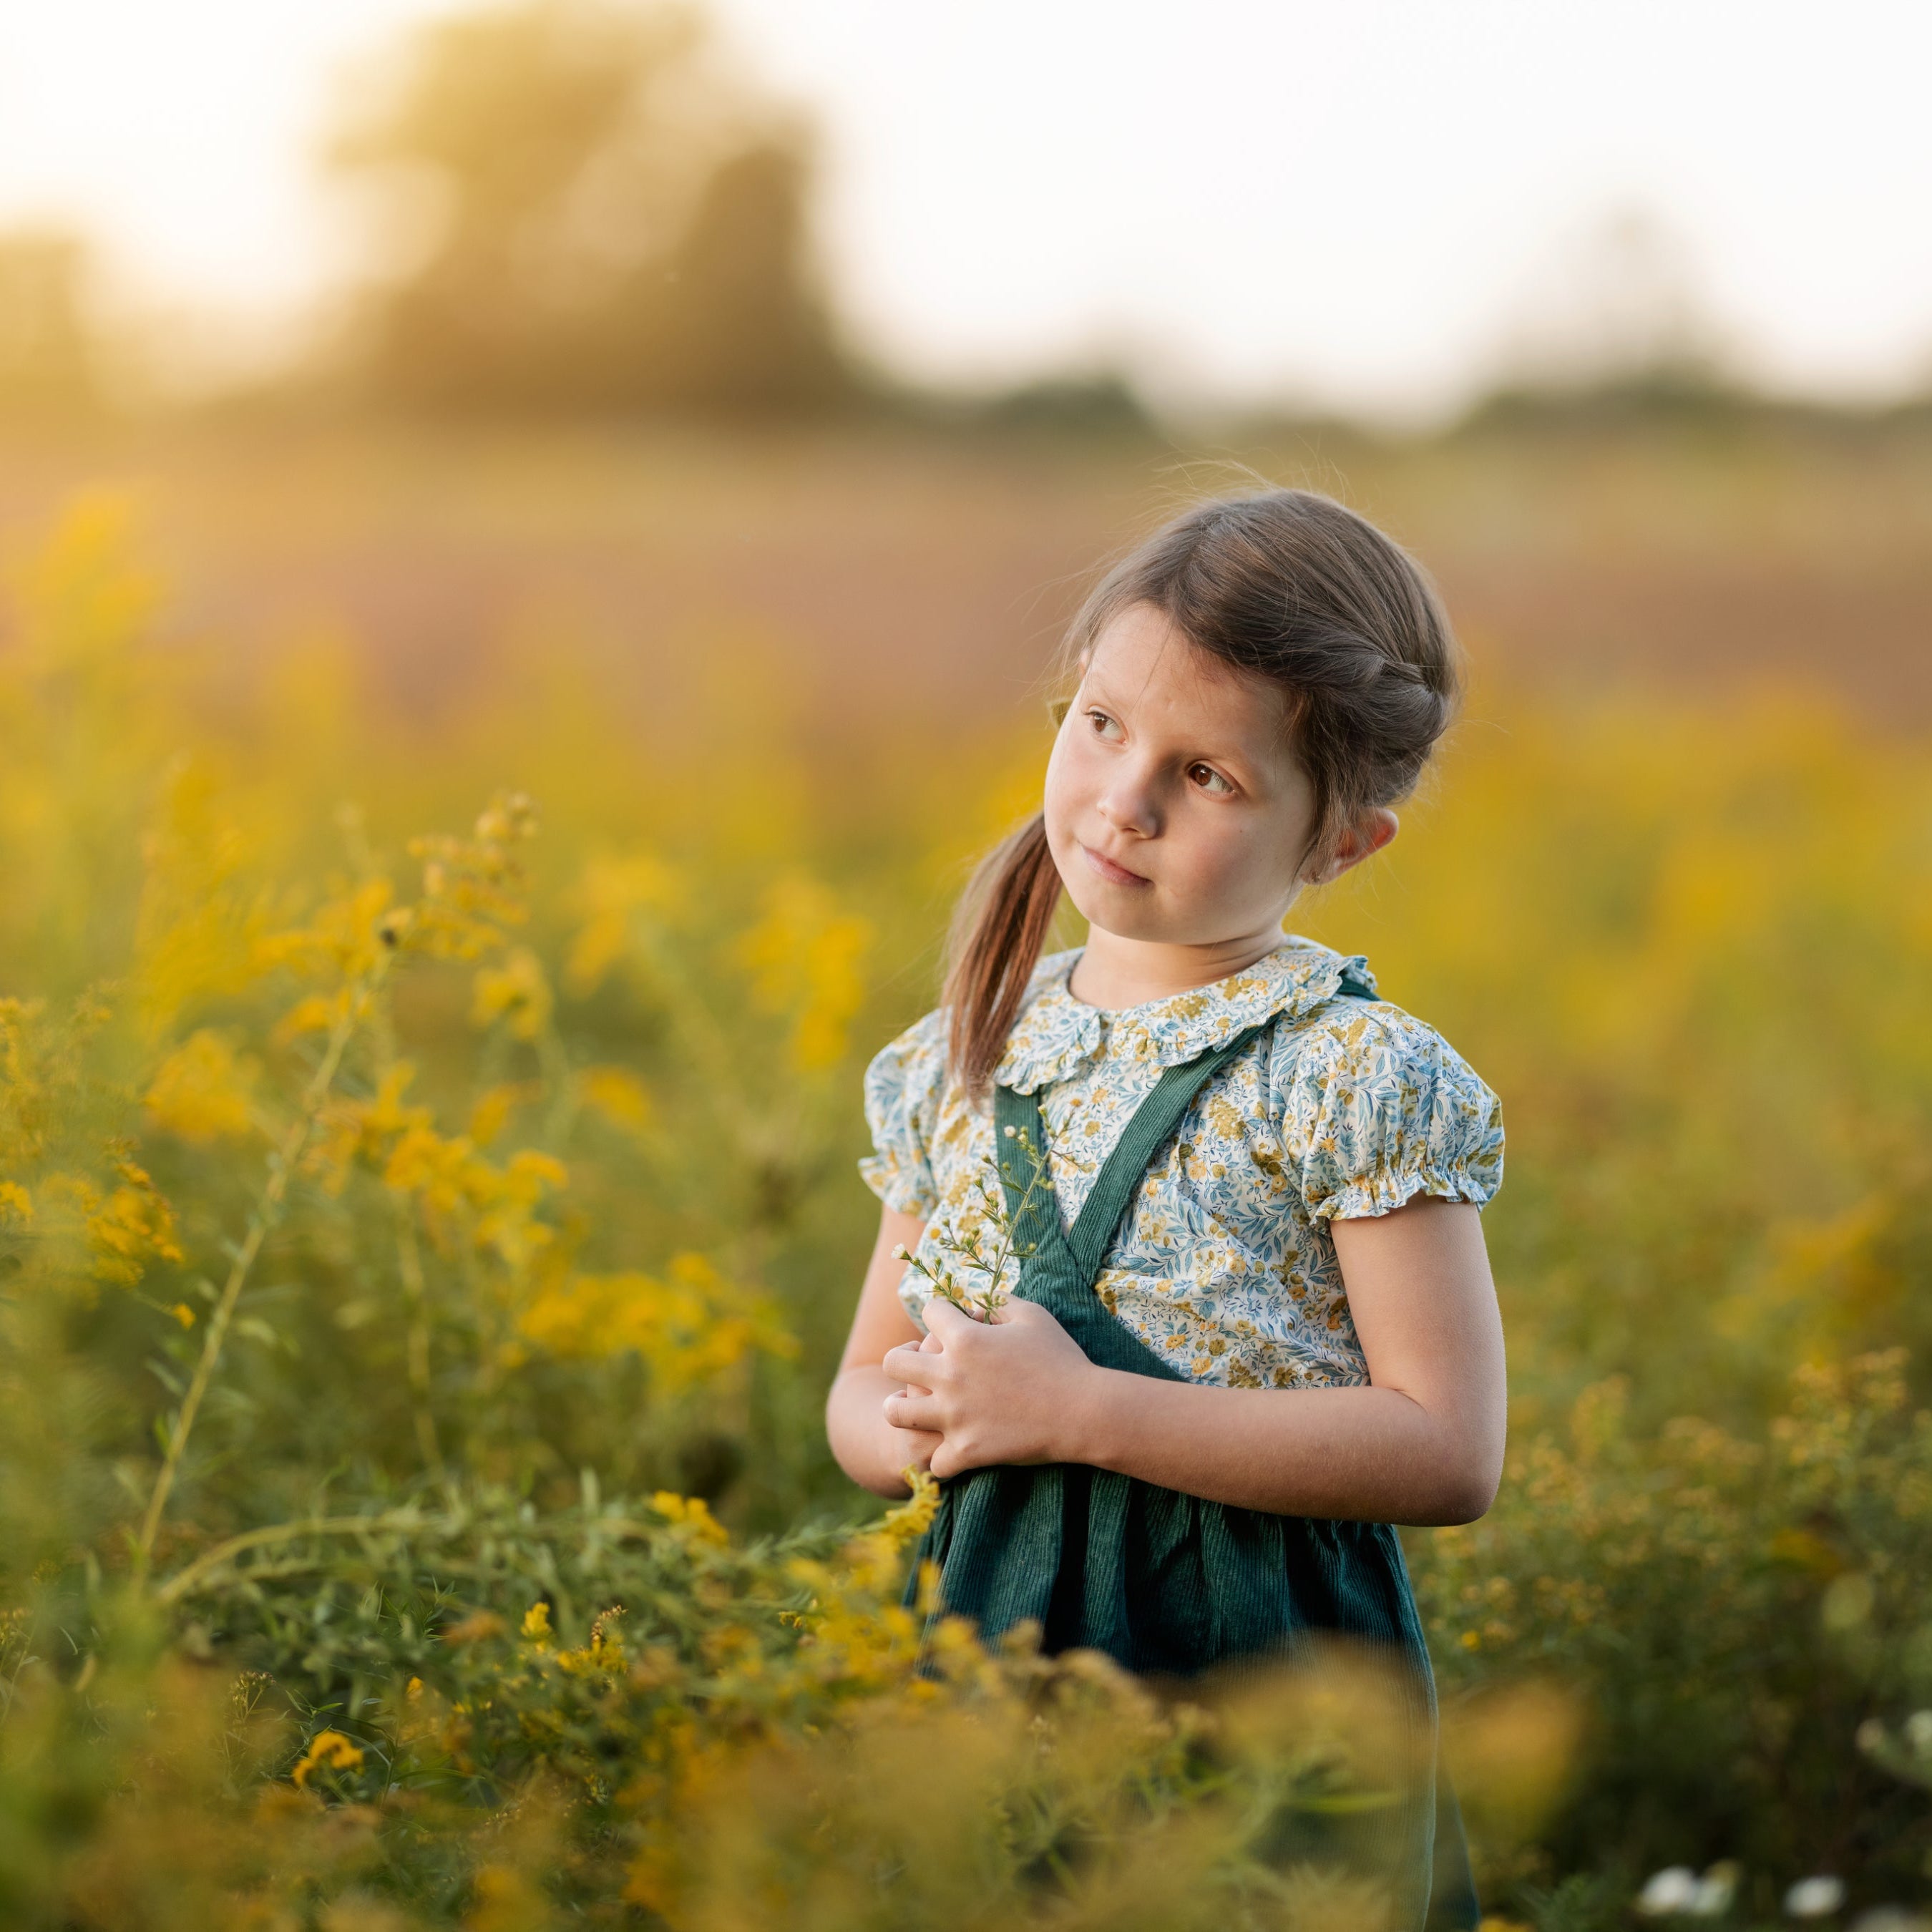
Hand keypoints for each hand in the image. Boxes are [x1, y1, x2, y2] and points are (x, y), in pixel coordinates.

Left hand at [881, 1296, 1097, 1479]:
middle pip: (894, 1361)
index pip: (929, 1311)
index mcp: (965, 1338)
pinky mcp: (966, 1450)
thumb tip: (979, 1301)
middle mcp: (949, 1375)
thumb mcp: (1033, 1316)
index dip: (940, 1312)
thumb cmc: (1062, 1359)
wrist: (1083, 1412)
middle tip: (917, 1365)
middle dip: (902, 1358)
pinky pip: (932, 1461)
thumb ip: (1000, 1301)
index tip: (951, 1321)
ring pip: (896, 1413)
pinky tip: (949, 1451)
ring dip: (900, 1408)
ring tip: (909, 1408)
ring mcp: (954, 1416)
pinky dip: (939, 1457)